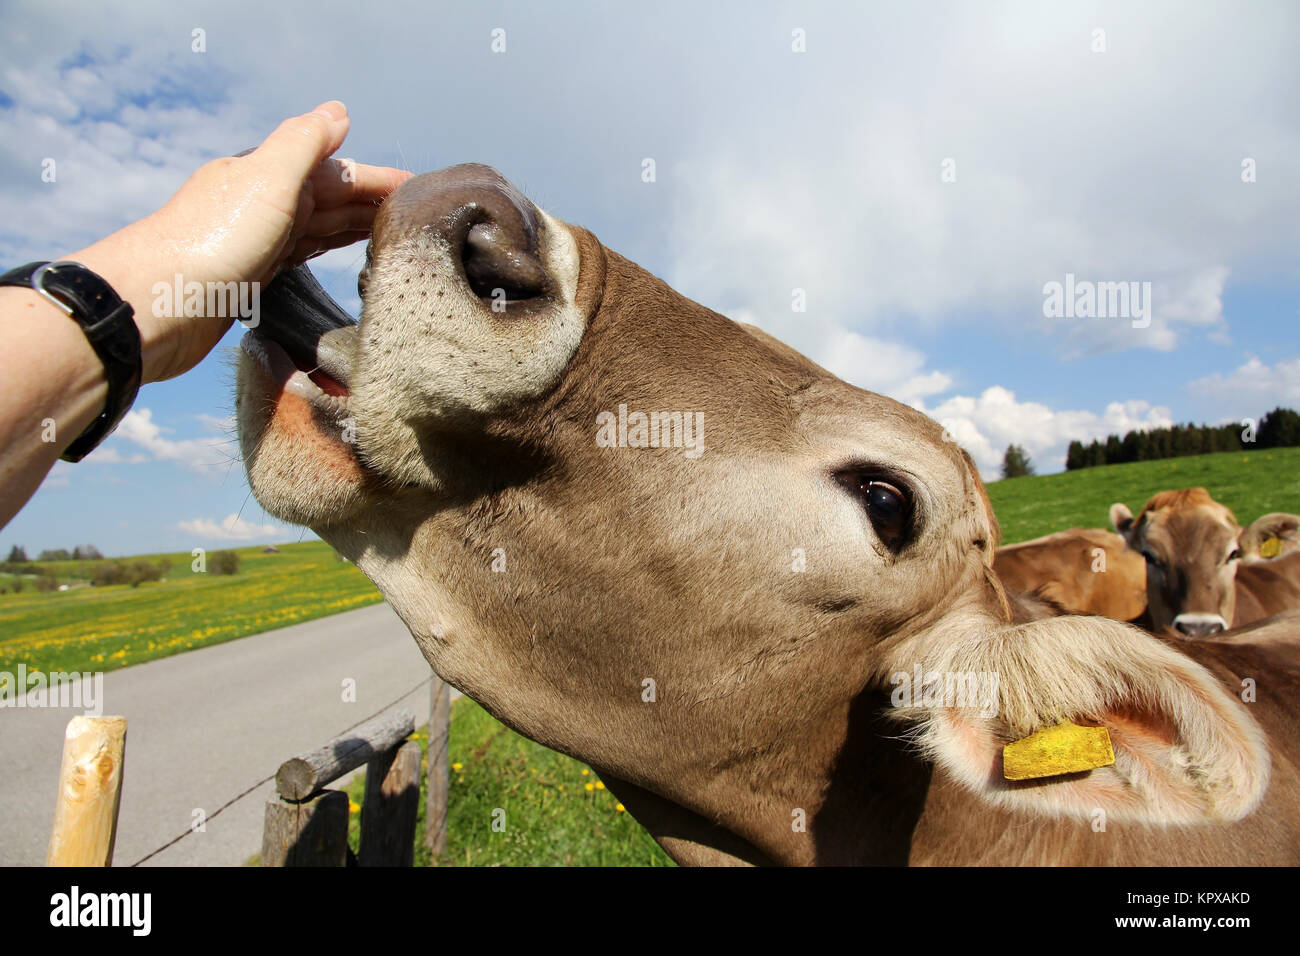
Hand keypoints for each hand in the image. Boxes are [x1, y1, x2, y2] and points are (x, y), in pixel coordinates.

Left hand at [69, 101, 410, 382]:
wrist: (156, 305)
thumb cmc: (212, 241)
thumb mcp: (267, 179)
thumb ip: (304, 143)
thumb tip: (339, 112)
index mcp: (267, 174)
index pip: (336, 169)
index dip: (377, 178)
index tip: (419, 190)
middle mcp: (263, 203)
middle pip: (330, 198)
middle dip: (372, 203)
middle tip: (419, 220)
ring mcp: (257, 241)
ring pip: (319, 228)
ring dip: (355, 228)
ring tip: (395, 237)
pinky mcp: (252, 279)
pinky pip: (302, 256)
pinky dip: (328, 252)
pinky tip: (345, 260)